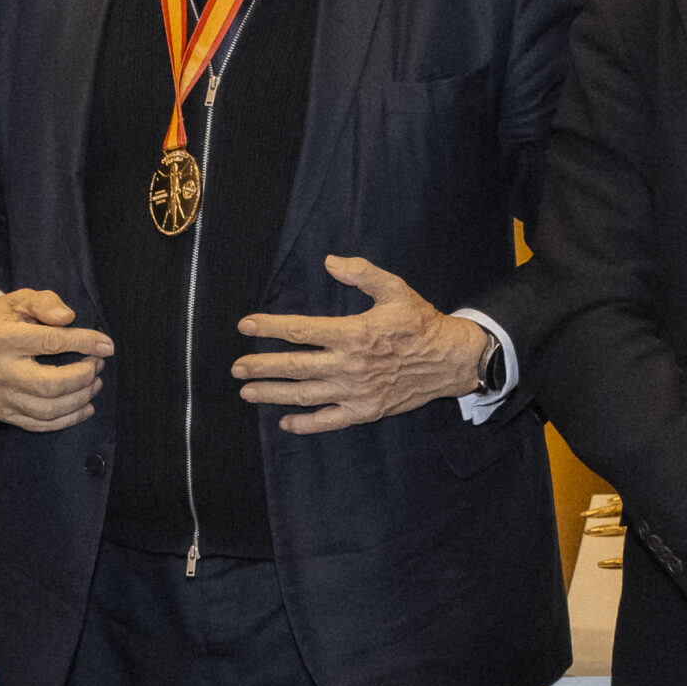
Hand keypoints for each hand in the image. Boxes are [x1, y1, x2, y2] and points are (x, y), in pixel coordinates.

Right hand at [0, 289, 112, 431]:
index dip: (84, 344)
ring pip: (48, 409)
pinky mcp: (3, 412)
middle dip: (83, 377)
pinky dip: (67, 419)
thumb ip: (44, 303)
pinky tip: (85, 407)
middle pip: (50, 385)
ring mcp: (0, 396)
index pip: (51, 342)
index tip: (107, 346)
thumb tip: (69, 318)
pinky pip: (39, 424)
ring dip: (80, 399)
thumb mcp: (18, 300)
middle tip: (98, 365)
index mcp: (2, 338)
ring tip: (95, 383)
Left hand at [234, 255, 484, 433]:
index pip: (301, 330)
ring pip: (305, 394)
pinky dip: (306, 424)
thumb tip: (330, 261)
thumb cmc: (420, 322)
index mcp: (353, 334)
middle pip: (295, 366)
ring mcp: (356, 392)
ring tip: (248, 392)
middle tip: (236, 368)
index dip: (269, 328)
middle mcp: (349, 365)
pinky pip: (329, 421)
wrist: (450, 360)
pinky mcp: (365, 410)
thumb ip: (362, 273)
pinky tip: (285, 422)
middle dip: (261, 366)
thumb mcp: (395, 289)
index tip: (245, 326)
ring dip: (273, 394)